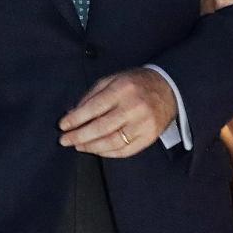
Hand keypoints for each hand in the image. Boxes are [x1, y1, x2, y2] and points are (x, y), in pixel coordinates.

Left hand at [59, 67, 175, 155]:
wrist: (169, 89)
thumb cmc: (137, 83)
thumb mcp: (113, 79)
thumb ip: (92, 95)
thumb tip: (72, 113)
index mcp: (123, 89)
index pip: (94, 107)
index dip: (76, 119)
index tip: (63, 125)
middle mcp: (134, 107)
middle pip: (101, 128)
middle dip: (79, 136)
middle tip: (65, 140)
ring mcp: (143, 124)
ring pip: (111, 142)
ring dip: (91, 147)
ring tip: (78, 145)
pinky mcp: (149, 137)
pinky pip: (124, 151)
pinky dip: (107, 153)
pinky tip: (96, 150)